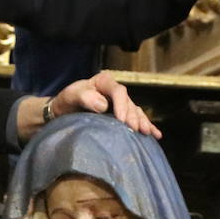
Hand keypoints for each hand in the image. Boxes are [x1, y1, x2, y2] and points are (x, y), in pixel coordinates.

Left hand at [47, 71, 161, 138]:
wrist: (63, 112)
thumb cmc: (67, 102)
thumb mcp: (71, 96)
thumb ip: (84, 97)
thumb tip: (103, 105)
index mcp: (104, 83)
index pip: (118, 91)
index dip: (122, 105)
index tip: (122, 120)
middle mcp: (115, 92)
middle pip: (129, 103)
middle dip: (134, 117)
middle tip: (137, 130)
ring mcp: (120, 104)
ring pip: (135, 112)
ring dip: (142, 122)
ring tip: (147, 133)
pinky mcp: (122, 116)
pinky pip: (137, 120)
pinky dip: (148, 126)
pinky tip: (156, 135)